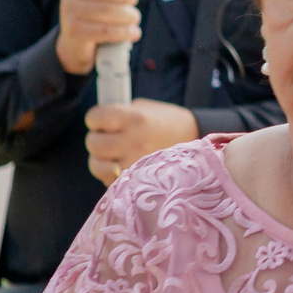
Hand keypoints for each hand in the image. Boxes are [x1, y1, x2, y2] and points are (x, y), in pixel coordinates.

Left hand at [84, 98, 198, 183]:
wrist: (198, 147)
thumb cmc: (168, 124)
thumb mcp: (146, 109)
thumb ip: (120, 114)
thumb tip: (98, 123)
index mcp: (135, 118)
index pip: (94, 118)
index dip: (96, 119)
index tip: (103, 121)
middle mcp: (133, 141)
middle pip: (93, 143)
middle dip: (99, 140)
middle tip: (111, 139)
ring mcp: (135, 164)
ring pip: (97, 165)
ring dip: (102, 160)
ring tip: (115, 155)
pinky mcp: (137, 183)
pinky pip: (110, 180)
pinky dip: (113, 175)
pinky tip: (126, 167)